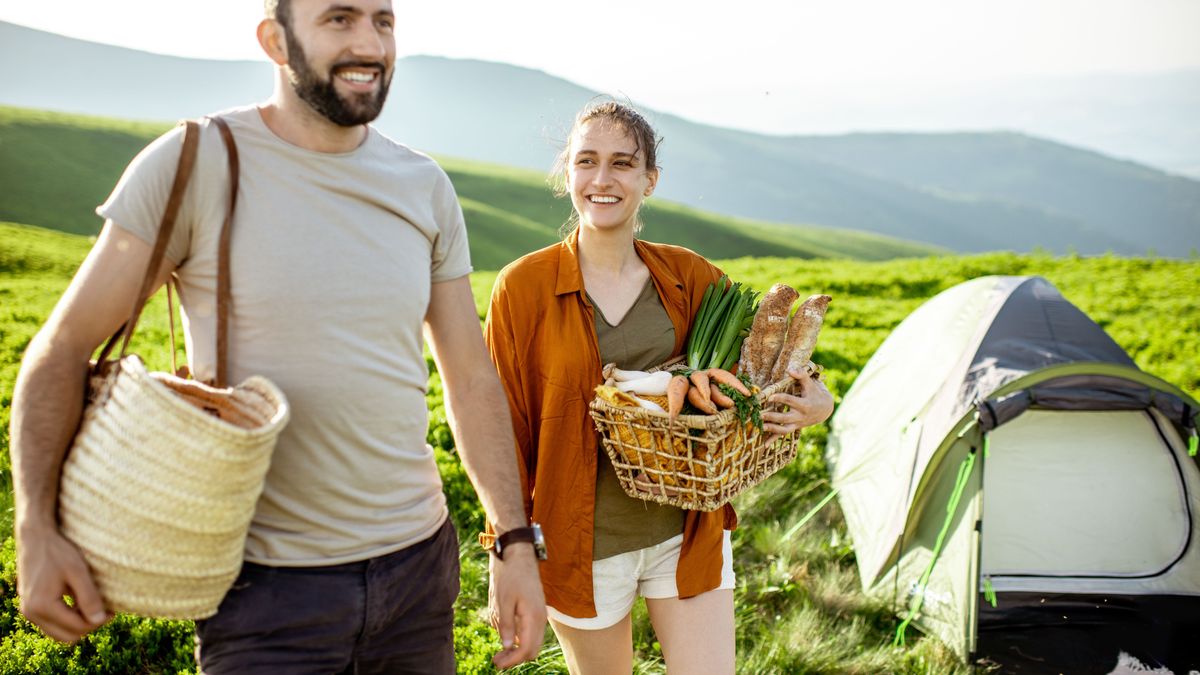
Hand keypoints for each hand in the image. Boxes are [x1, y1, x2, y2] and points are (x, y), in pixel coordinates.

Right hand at [16, 528, 110, 642]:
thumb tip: (99, 620)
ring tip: (93, 606)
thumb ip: (88, 597)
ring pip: (59, 634)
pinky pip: (52, 625)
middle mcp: (31, 613)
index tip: (113, 609)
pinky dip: (67, 620)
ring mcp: (28, 612)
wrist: (35, 538)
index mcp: (42, 606)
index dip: (98, 621)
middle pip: (68, 636)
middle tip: (105, 610)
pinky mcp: (30, 608)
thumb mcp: (78, 572)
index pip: (77, 627)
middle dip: (88, 626)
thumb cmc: (58, 552)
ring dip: (77, 625)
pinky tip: (80, 604)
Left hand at [487, 545, 546, 669]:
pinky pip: (531, 635)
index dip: (512, 660)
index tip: (497, 663)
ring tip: (499, 652)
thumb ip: (506, 624)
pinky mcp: (537, 614)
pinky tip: (506, 638)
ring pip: (532, 644)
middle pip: (532, 651)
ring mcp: (540, 617)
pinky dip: (520, 641)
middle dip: (515, 659)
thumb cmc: (512, 578)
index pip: (526, 649)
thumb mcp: (504, 601)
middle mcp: (540, 620)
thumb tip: (506, 646)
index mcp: (533, 617)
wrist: (522, 559)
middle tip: (497, 660)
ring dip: (517, 651)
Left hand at [761, 370, 834, 441]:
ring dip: (772, 430)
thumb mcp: (811, 383)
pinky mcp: (794, 427)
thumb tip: (790, 370)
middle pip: (786, 418)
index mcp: (804, 404)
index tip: (770, 396)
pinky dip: (774, 439)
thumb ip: (801, 375)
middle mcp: (800, 416)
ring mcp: (797, 423)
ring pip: (785, 429)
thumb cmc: (815, 392)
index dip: (780, 398)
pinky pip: (783, 435)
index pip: (791, 401)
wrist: (825, 408)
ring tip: (761, 427)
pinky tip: (765, 445)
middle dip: (773, 417)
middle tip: (761, 415)